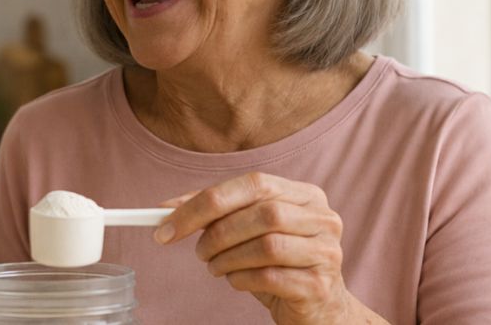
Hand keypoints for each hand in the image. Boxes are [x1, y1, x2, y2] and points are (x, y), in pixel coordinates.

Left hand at [155, 172, 385, 324]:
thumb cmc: (277, 262)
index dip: (206, 202)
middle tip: (198, 251)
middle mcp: (322, 218)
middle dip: (218, 233)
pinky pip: (271, 277)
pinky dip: (242, 279)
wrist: (318, 306)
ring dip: (228, 259)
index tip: (166, 223)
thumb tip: (165, 210)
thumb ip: (213, 212)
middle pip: (263, 213)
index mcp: (304, 194)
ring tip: (216, 267)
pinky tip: (236, 280)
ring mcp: (326, 251)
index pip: (253, 184)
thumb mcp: (247, 230)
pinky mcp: (320, 284)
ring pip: (267, 246)